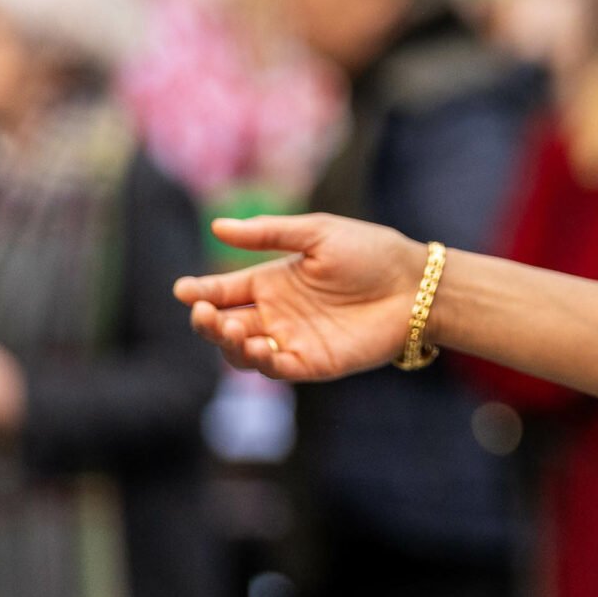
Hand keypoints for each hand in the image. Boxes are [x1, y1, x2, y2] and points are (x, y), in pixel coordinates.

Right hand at [179, 213, 426, 380]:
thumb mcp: (318, 233)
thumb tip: (217, 226)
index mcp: (271, 281)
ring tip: (230, 328)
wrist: (415, 285)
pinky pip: (275, 369)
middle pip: (223, 325)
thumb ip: (269, 234)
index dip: (199, 292)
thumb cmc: (370, 252)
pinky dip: (260, 362)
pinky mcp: (312, 363)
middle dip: (206, 321)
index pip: (223, 291)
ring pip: (241, 352)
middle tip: (204, 312)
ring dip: (227, 344)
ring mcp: (291, 340)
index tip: (182, 289)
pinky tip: (258, 347)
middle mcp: (275, 313)